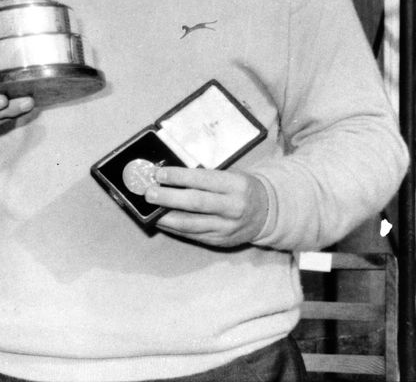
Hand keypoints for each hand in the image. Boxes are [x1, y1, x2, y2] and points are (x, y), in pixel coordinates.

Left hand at [146, 166, 268, 247]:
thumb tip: (170, 177)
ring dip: (167, 217)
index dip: (178, 177)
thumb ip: (205, 177)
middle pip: (195, 202)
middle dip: (168, 197)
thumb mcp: (230, 175)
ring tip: (151, 209)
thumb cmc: (241, 188)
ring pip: (191, 224)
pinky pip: (193, 235)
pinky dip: (175, 229)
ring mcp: (227, 227)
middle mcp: (233, 207)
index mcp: (236, 185)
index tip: (159, 174)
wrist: (266, 213)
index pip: (202, 180)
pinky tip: (162, 221)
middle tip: (149, 192)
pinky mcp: (221, 241)